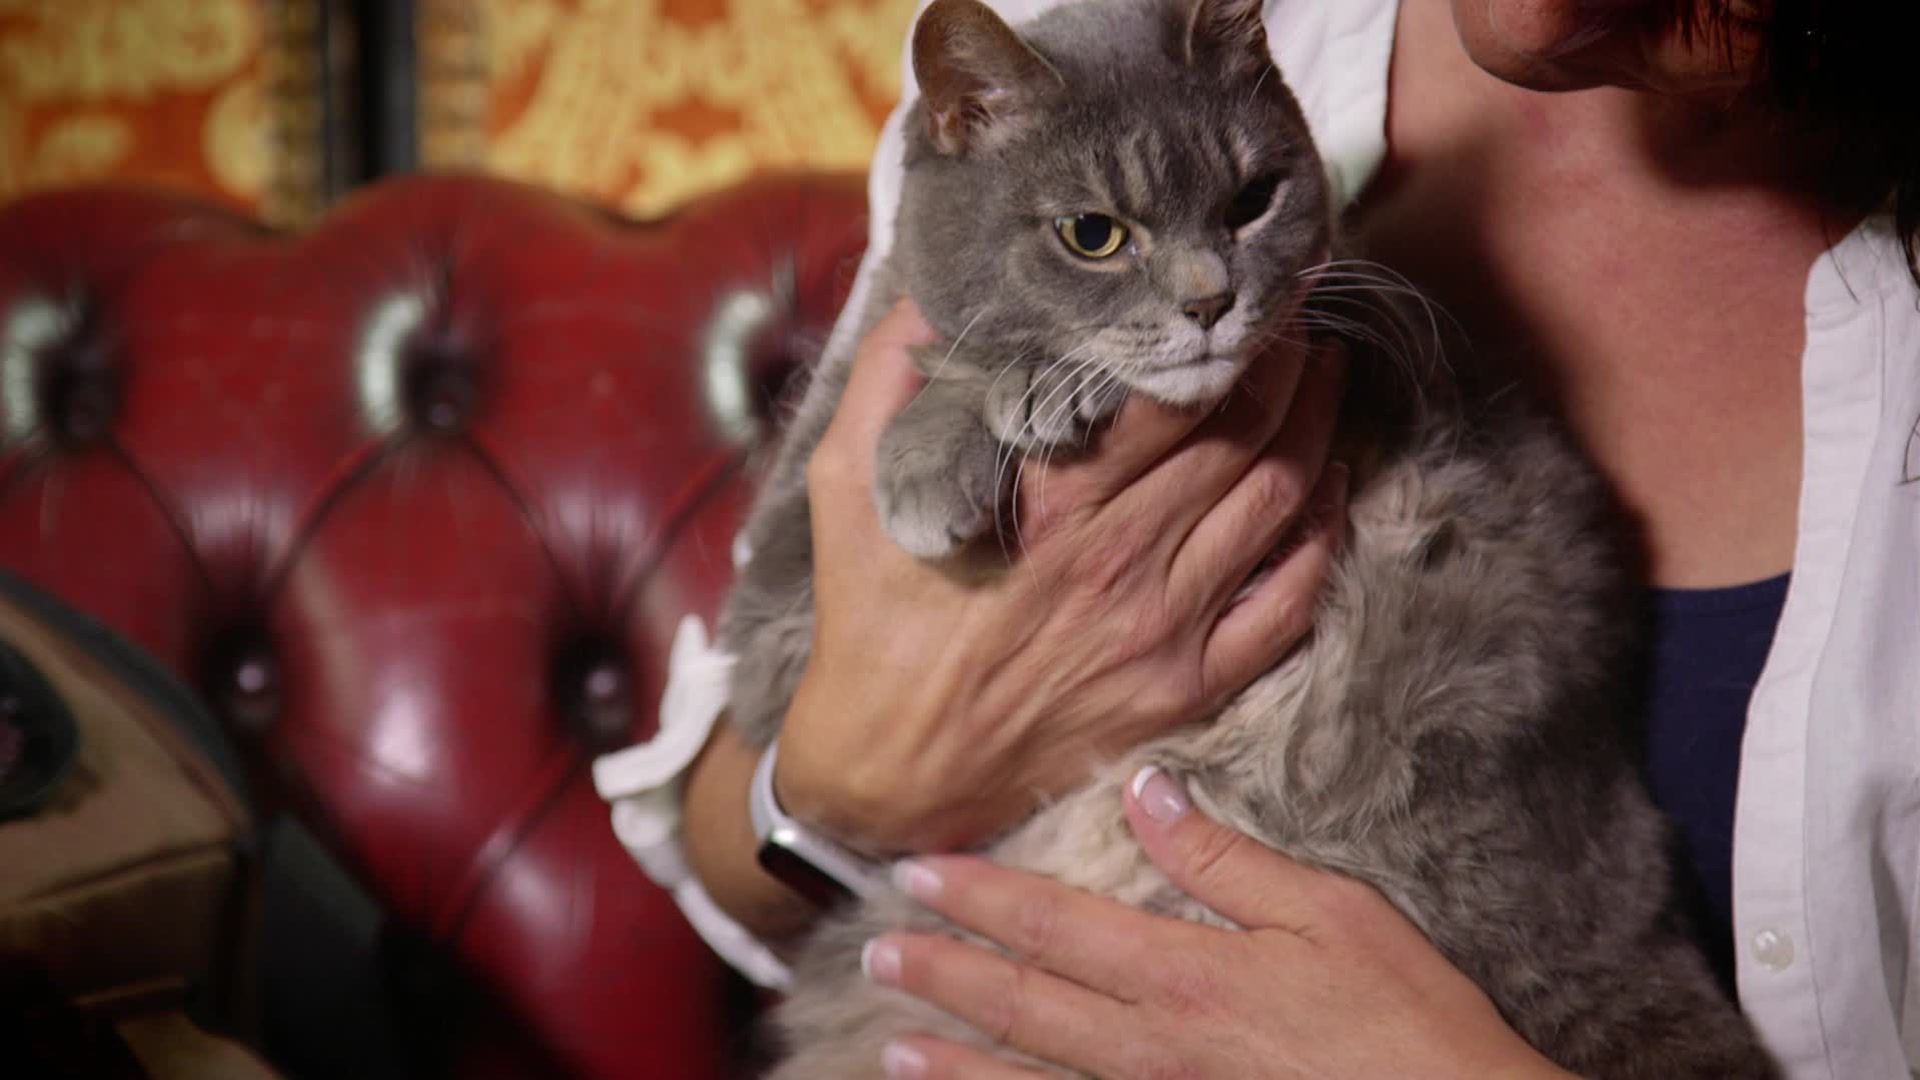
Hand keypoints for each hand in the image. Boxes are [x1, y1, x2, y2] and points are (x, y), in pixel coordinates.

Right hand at [778, 300, 1348, 853]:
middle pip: (1242, 435)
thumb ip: (884, 383)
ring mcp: (1163, 629)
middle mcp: (1121, 561)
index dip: (1219, 333)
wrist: (890, 773)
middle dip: (1283, 361)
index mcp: (1050, 506)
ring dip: (1315, 427)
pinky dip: (1322, 536)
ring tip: (1325, 374)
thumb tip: (924, 300)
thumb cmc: (870, 623)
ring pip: (1277, 503)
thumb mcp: (846, 489)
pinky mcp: (1186, 688)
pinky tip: (1330, 488)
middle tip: (1296, 313)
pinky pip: (1288, 604)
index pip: (1170, 396)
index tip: (1238, 291)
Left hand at [860, 768, 1578, 1079]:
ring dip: (958, 1062)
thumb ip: (1224, 858)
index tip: (914, 872)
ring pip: (1034, 1079)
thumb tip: (1144, 789)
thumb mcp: (1329, 911)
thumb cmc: (1403, 1018)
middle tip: (875, 954)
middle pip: (1024, 1003)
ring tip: (893, 1045)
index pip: (1052, 926)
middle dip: (943, 976)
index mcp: (1184, 972)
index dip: (976, 898)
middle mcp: (1152, 1045)